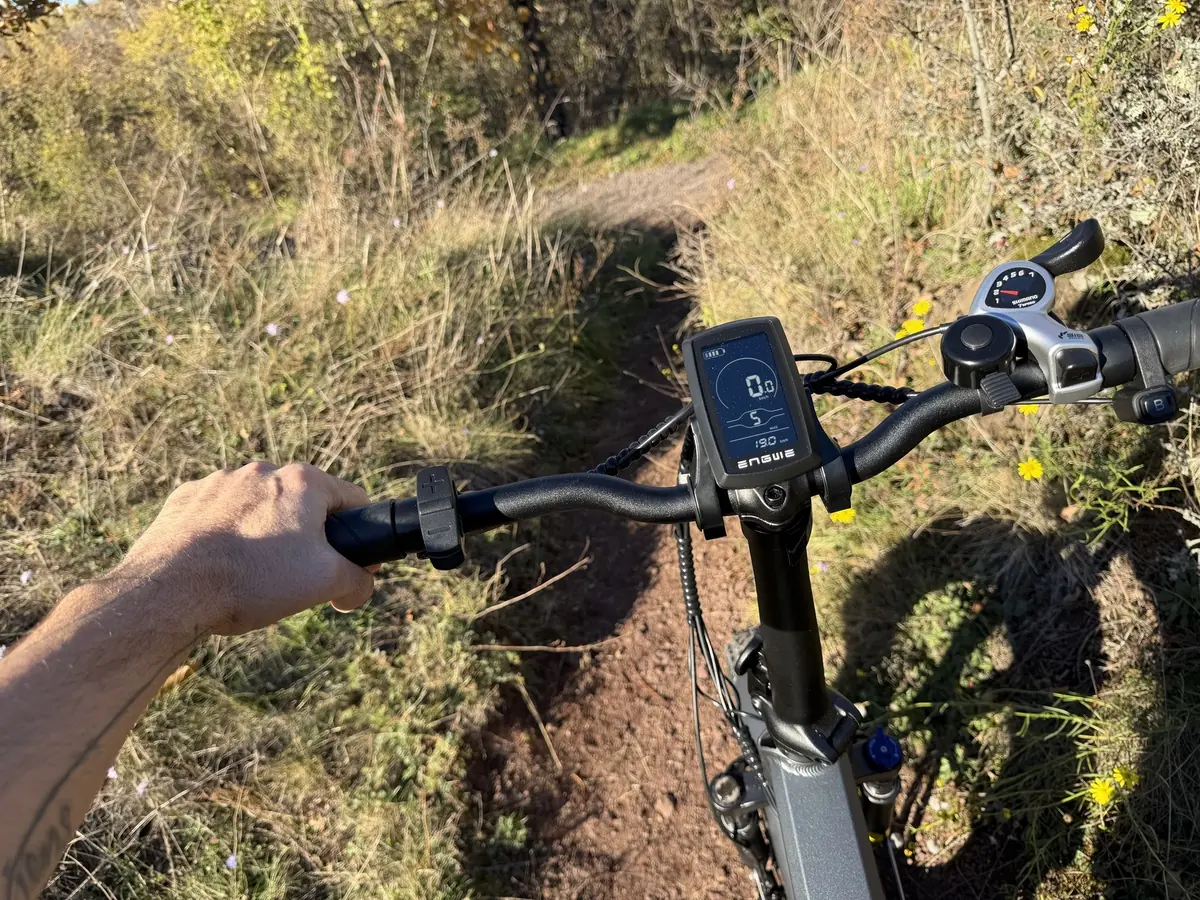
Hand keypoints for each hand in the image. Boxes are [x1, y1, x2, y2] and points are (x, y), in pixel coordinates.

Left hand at [114, 462, 375, 635]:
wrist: (170, 590)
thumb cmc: (253, 579)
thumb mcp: (325, 584)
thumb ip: (358, 581)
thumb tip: (362, 585)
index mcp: (303, 482)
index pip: (352, 500)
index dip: (357, 534)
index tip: (346, 564)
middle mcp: (262, 472)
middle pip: (302, 505)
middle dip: (305, 537)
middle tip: (295, 577)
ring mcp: (219, 483)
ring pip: (258, 509)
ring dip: (263, 535)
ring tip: (251, 576)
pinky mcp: (185, 499)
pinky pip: (218, 516)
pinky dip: (224, 537)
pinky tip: (217, 567)